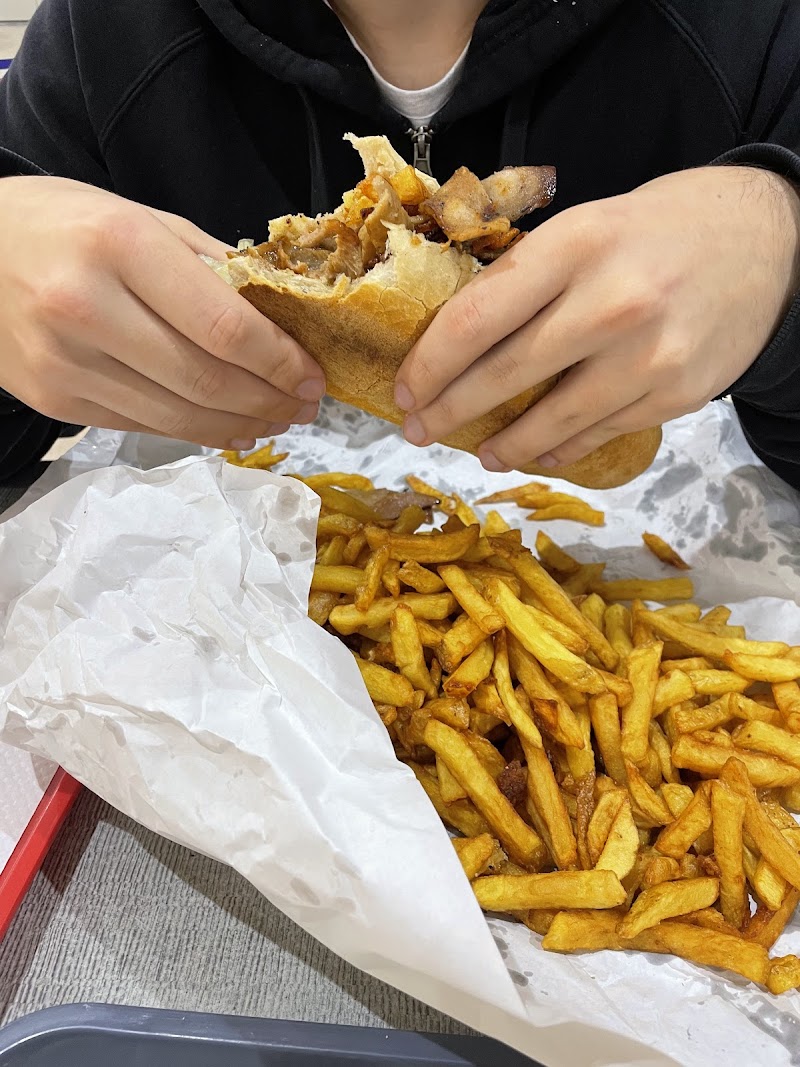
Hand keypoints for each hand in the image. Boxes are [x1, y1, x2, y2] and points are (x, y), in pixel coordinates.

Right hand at [0, 177, 324, 449]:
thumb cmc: (63, 225)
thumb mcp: (141, 218)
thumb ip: (211, 266)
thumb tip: (284, 315)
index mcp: (119, 245)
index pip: (223, 324)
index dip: (280, 361)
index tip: (313, 375)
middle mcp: (86, 307)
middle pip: (205, 379)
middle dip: (270, 400)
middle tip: (307, 405)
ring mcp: (65, 362)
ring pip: (177, 416)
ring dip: (241, 425)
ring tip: (278, 420)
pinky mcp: (55, 400)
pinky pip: (144, 425)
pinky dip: (196, 432)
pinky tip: (229, 427)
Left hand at [395, 166, 799, 471]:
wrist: (767, 237)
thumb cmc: (658, 229)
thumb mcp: (588, 225)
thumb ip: (530, 277)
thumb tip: (458, 341)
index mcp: (573, 246)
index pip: (475, 319)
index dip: (430, 365)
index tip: (405, 390)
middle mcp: (609, 302)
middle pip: (503, 375)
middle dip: (449, 410)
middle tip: (419, 430)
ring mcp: (648, 356)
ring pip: (551, 420)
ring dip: (504, 444)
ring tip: (479, 452)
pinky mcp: (676, 394)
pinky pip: (600, 433)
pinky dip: (561, 447)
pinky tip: (540, 452)